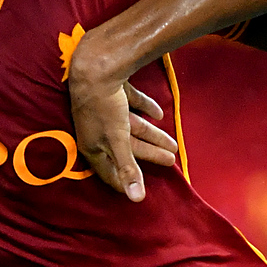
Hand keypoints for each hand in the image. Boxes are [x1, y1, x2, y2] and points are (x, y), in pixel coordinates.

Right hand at [69, 54, 177, 201]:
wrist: (96, 66)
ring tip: (173, 142)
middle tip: (171, 161)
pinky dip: (145, 109)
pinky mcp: (112, 92)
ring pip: (131, 128)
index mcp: (93, 146)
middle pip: (127, 148)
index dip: (126, 182)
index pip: (110, 172)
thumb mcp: (117, 140)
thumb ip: (127, 168)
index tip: (141, 191)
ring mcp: (104, 111)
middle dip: (150, 155)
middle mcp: (97, 131)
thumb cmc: (103, 107)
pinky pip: (130, 104)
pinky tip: (159, 113)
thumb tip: (136, 200)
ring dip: (152, 135)